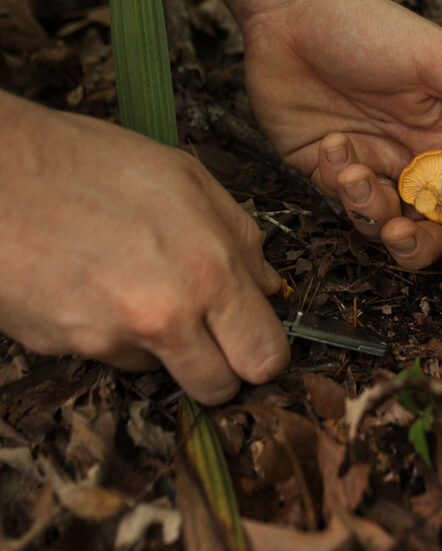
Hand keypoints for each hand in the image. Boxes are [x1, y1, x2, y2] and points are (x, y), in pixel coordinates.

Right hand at [0, 93, 289, 403]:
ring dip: (161, 344)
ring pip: (161, 371)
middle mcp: (165, 317)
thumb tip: (268, 284)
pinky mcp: (64, 350)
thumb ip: (239, 236)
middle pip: (220, 388)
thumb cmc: (87, 162)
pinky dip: (110, 332)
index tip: (254, 338)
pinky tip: (95, 284)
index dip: (264, 351)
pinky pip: (109, 356)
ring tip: (136, 282)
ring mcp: (110, 340)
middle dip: (222, 367)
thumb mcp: (186, 177)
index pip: (265, 356)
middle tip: (210, 332)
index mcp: (208, 270)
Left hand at [242, 0, 441, 275]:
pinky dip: (335, 183)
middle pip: (429, 234)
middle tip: (396, 231)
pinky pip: (337, 202)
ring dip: (369, 211)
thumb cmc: (372, 26)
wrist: (295, 9)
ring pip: (380, 225)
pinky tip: (328, 144)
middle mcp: (412, 162)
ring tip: (350, 170)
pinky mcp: (324, 169)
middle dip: (416, 246)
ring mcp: (369, 167)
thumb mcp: (436, 60)